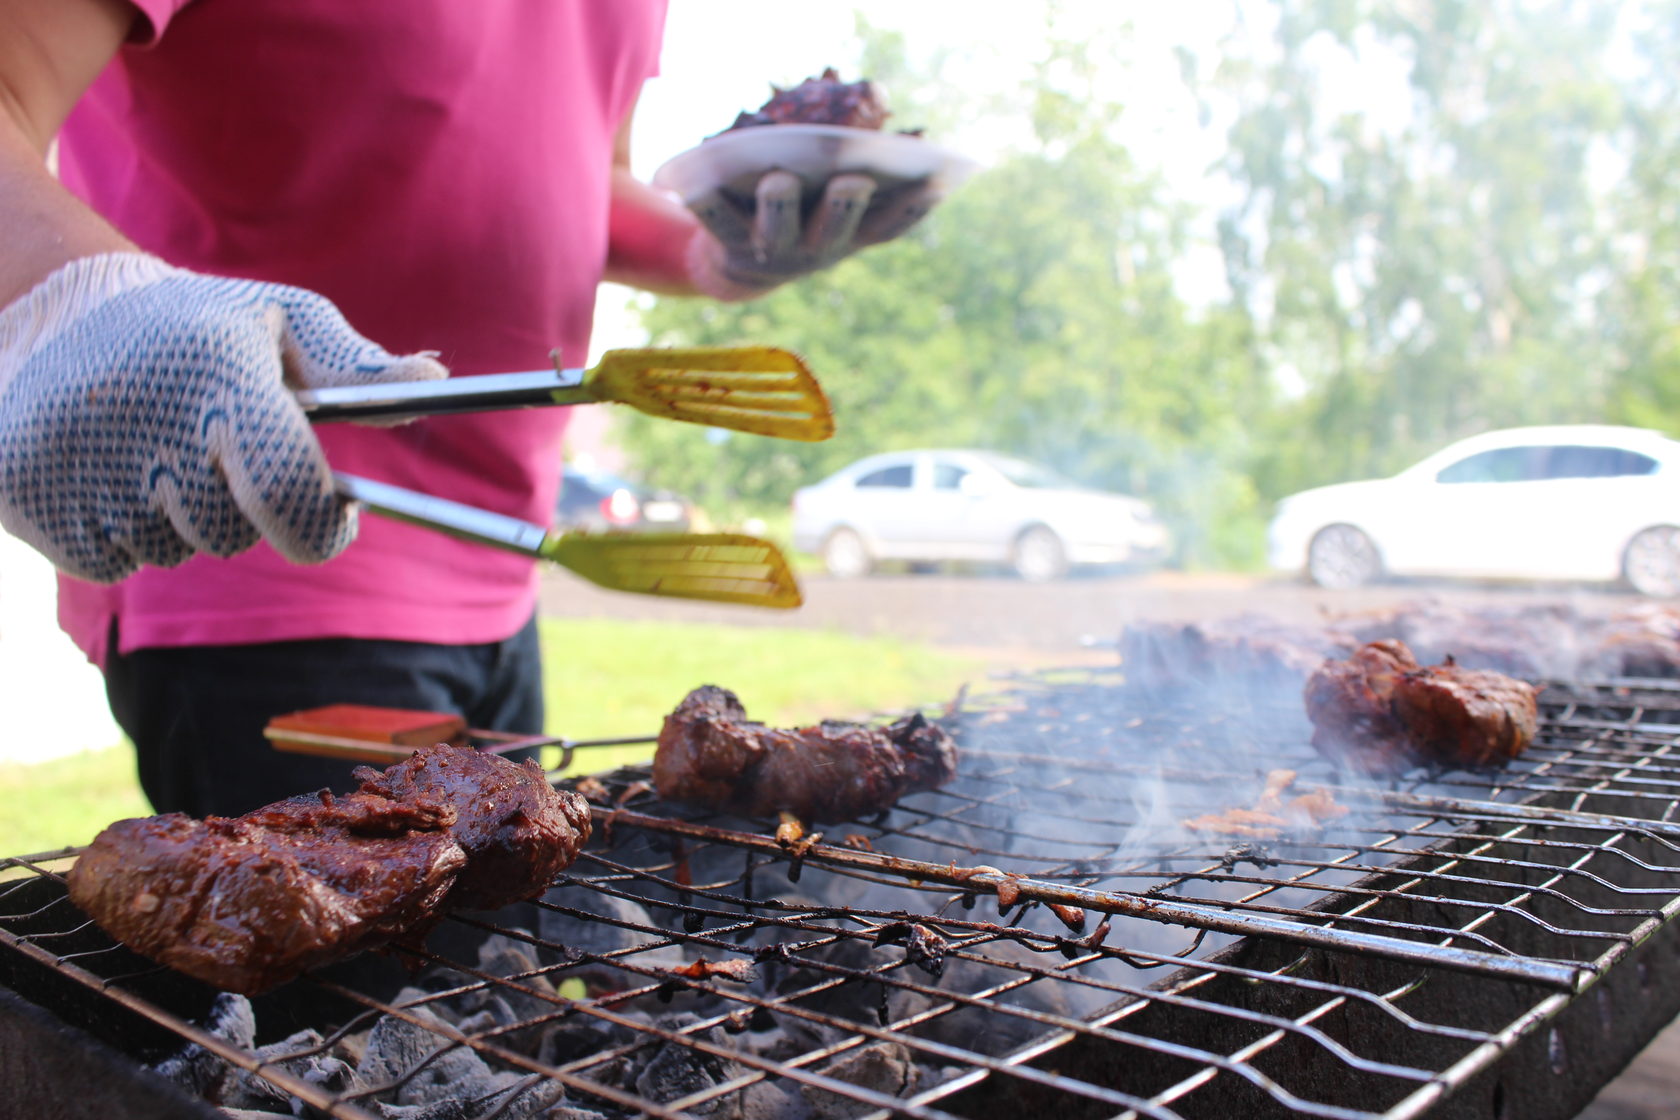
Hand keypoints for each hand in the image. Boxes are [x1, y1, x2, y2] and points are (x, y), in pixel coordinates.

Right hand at [0, 253, 446, 581]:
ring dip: (175, 515)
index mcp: (220, 379)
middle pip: (233, 532)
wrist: (47, 310)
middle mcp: (149, 426)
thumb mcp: (279, 319)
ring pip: (173, 549)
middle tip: (211, 443)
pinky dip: (116, 531)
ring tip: (150, 441)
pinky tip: (105, 467)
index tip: (338, 513)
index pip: (292, 494)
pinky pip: (110, 562)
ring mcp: (84, 469)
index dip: (324, 525)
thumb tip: (435, 380)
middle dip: (239, 502)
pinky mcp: (27, 502)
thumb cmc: (194, 324)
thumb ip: (356, 364)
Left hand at [686, 170, 942, 296]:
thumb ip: (852, 159)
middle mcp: (815, 250)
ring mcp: (771, 251)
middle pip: (833, 231)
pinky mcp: (726, 245)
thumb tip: (879, 95)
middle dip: (843, 207)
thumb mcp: (829, 193)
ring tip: (777, 179)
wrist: (740, 265)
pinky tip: (694, 186)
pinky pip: (715, 224)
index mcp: (848, 236)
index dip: (913, 209)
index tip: (936, 179)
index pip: (888, 227)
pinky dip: (706, 204)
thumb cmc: (798, 211)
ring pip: (776, 230)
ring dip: (779, 206)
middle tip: (850, 181)